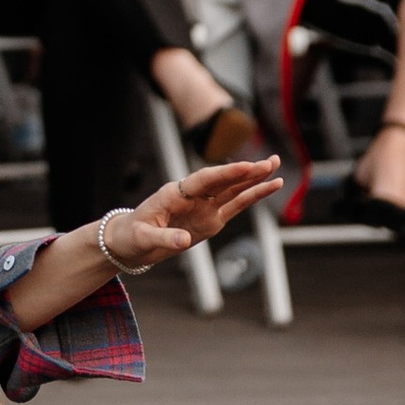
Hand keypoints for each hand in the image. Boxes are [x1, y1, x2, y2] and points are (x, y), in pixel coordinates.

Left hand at [2, 158, 284, 332]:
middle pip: (224, 180)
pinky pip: (235, 205)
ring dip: (255, 178)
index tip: (245, 167)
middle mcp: (193, 195)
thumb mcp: (142, 239)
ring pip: (233, 189)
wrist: (128, 242)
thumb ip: (164, 238)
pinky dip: (252, 196)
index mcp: (175, 193)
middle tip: (271, 161)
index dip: (226, 173)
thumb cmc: (131, 236)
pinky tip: (270, 186)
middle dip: (247, 171)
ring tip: (276, 166)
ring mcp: (204, 206)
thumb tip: (184, 241)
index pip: (204, 180)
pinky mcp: (211, 219)